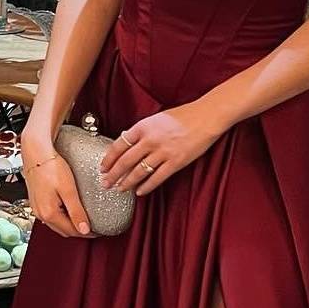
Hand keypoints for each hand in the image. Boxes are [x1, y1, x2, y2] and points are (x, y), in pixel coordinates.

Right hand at [21, 144, 91, 237]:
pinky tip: (69, 210)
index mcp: (49, 213)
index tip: (98, 231)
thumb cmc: (51, 167)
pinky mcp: (36, 201)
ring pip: (56, 224)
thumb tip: (84, 230)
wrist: (35, 152)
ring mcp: (37, 208)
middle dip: (78, 231)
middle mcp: (40, 214)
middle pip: (63, 230)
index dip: (87, 233)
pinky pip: (51, 215)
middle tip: (93, 227)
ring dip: (69, 225)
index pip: (72, 231)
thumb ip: (76, 212)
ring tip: (83, 219)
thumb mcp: (68, 190)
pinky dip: (62, 217)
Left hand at [98, 99, 225, 196]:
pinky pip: (157, 178)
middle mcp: (150, 139)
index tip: (103, 167)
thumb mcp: (157, 118)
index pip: (119, 145)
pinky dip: (146, 186)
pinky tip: (140, 192)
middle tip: (105, 183)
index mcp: (143, 126)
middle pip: (125, 161)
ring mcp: (163, 152)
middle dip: (113, 175)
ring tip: (120, 188)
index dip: (109, 158)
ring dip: (127, 182)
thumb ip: (142, 130)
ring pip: (139, 172)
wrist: (206, 117)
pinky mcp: (175, 162)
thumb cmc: (183, 115)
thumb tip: (128, 142)